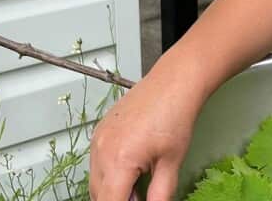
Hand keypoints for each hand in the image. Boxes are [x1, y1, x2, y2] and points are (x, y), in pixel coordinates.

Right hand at [89, 73, 201, 200]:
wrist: (173, 83)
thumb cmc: (176, 117)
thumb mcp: (171, 164)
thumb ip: (159, 195)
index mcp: (118, 161)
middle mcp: (101, 151)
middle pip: (98, 195)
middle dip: (119, 200)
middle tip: (141, 196)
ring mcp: (97, 140)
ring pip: (95, 181)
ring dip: (112, 190)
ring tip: (138, 186)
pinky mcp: (99, 132)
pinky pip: (96, 163)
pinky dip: (109, 174)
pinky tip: (130, 171)